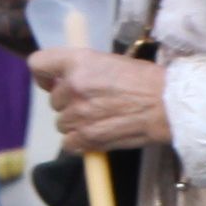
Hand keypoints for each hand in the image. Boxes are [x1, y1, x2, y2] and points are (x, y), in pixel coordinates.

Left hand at [27, 44, 171, 153]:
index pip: (37, 64)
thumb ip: (83, 69)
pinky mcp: (87, 137)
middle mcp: (73, 86)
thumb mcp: (109, 62)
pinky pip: (69, 143)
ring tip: (100, 119)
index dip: (43, 75)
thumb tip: (65, 79)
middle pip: (53, 100)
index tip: (52, 81)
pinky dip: (80, 143)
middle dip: (69, 103)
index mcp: (77, 62)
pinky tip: (98, 135)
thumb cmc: (145, 80)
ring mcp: (79, 114)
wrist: (167, 105)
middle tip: (93, 103)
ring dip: (76, 123)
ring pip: (62, 123)